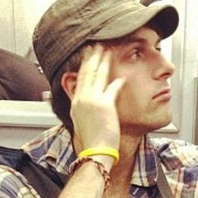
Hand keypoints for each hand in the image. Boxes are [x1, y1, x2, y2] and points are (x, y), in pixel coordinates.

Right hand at [70, 45, 124, 168]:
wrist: (95, 151)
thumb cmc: (92, 142)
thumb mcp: (83, 123)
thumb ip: (86, 109)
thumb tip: (89, 103)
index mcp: (76, 104)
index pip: (79, 79)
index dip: (84, 65)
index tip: (88, 56)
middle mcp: (82, 100)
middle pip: (87, 73)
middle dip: (92, 57)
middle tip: (96, 46)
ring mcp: (92, 101)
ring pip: (97, 75)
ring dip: (102, 62)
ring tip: (106, 51)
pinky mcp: (104, 105)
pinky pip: (112, 88)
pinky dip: (117, 81)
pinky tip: (121, 75)